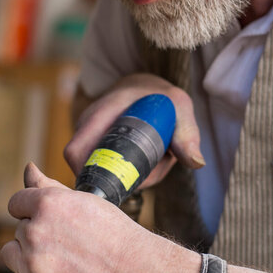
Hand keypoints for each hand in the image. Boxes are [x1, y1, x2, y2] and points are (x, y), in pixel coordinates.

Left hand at [1, 163, 199, 272]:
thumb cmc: (114, 234)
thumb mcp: (84, 201)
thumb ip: (48, 186)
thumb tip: (28, 167)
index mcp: (48, 203)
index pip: (16, 203)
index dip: (33, 210)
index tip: (51, 221)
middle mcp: (36, 231)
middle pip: (19, 229)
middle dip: (38, 234)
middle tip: (69, 244)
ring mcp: (33, 263)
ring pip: (12, 253)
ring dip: (28, 256)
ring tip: (63, 261)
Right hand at [64, 73, 204, 187]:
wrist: (147, 90)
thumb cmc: (161, 97)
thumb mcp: (179, 107)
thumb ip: (187, 134)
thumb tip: (196, 163)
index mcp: (101, 114)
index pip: (76, 151)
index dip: (89, 174)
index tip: (120, 183)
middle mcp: (88, 127)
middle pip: (87, 169)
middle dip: (120, 179)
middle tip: (152, 170)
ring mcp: (88, 137)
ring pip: (99, 171)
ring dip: (127, 176)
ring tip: (156, 159)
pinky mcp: (94, 146)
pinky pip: (106, 168)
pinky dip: (128, 172)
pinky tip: (148, 162)